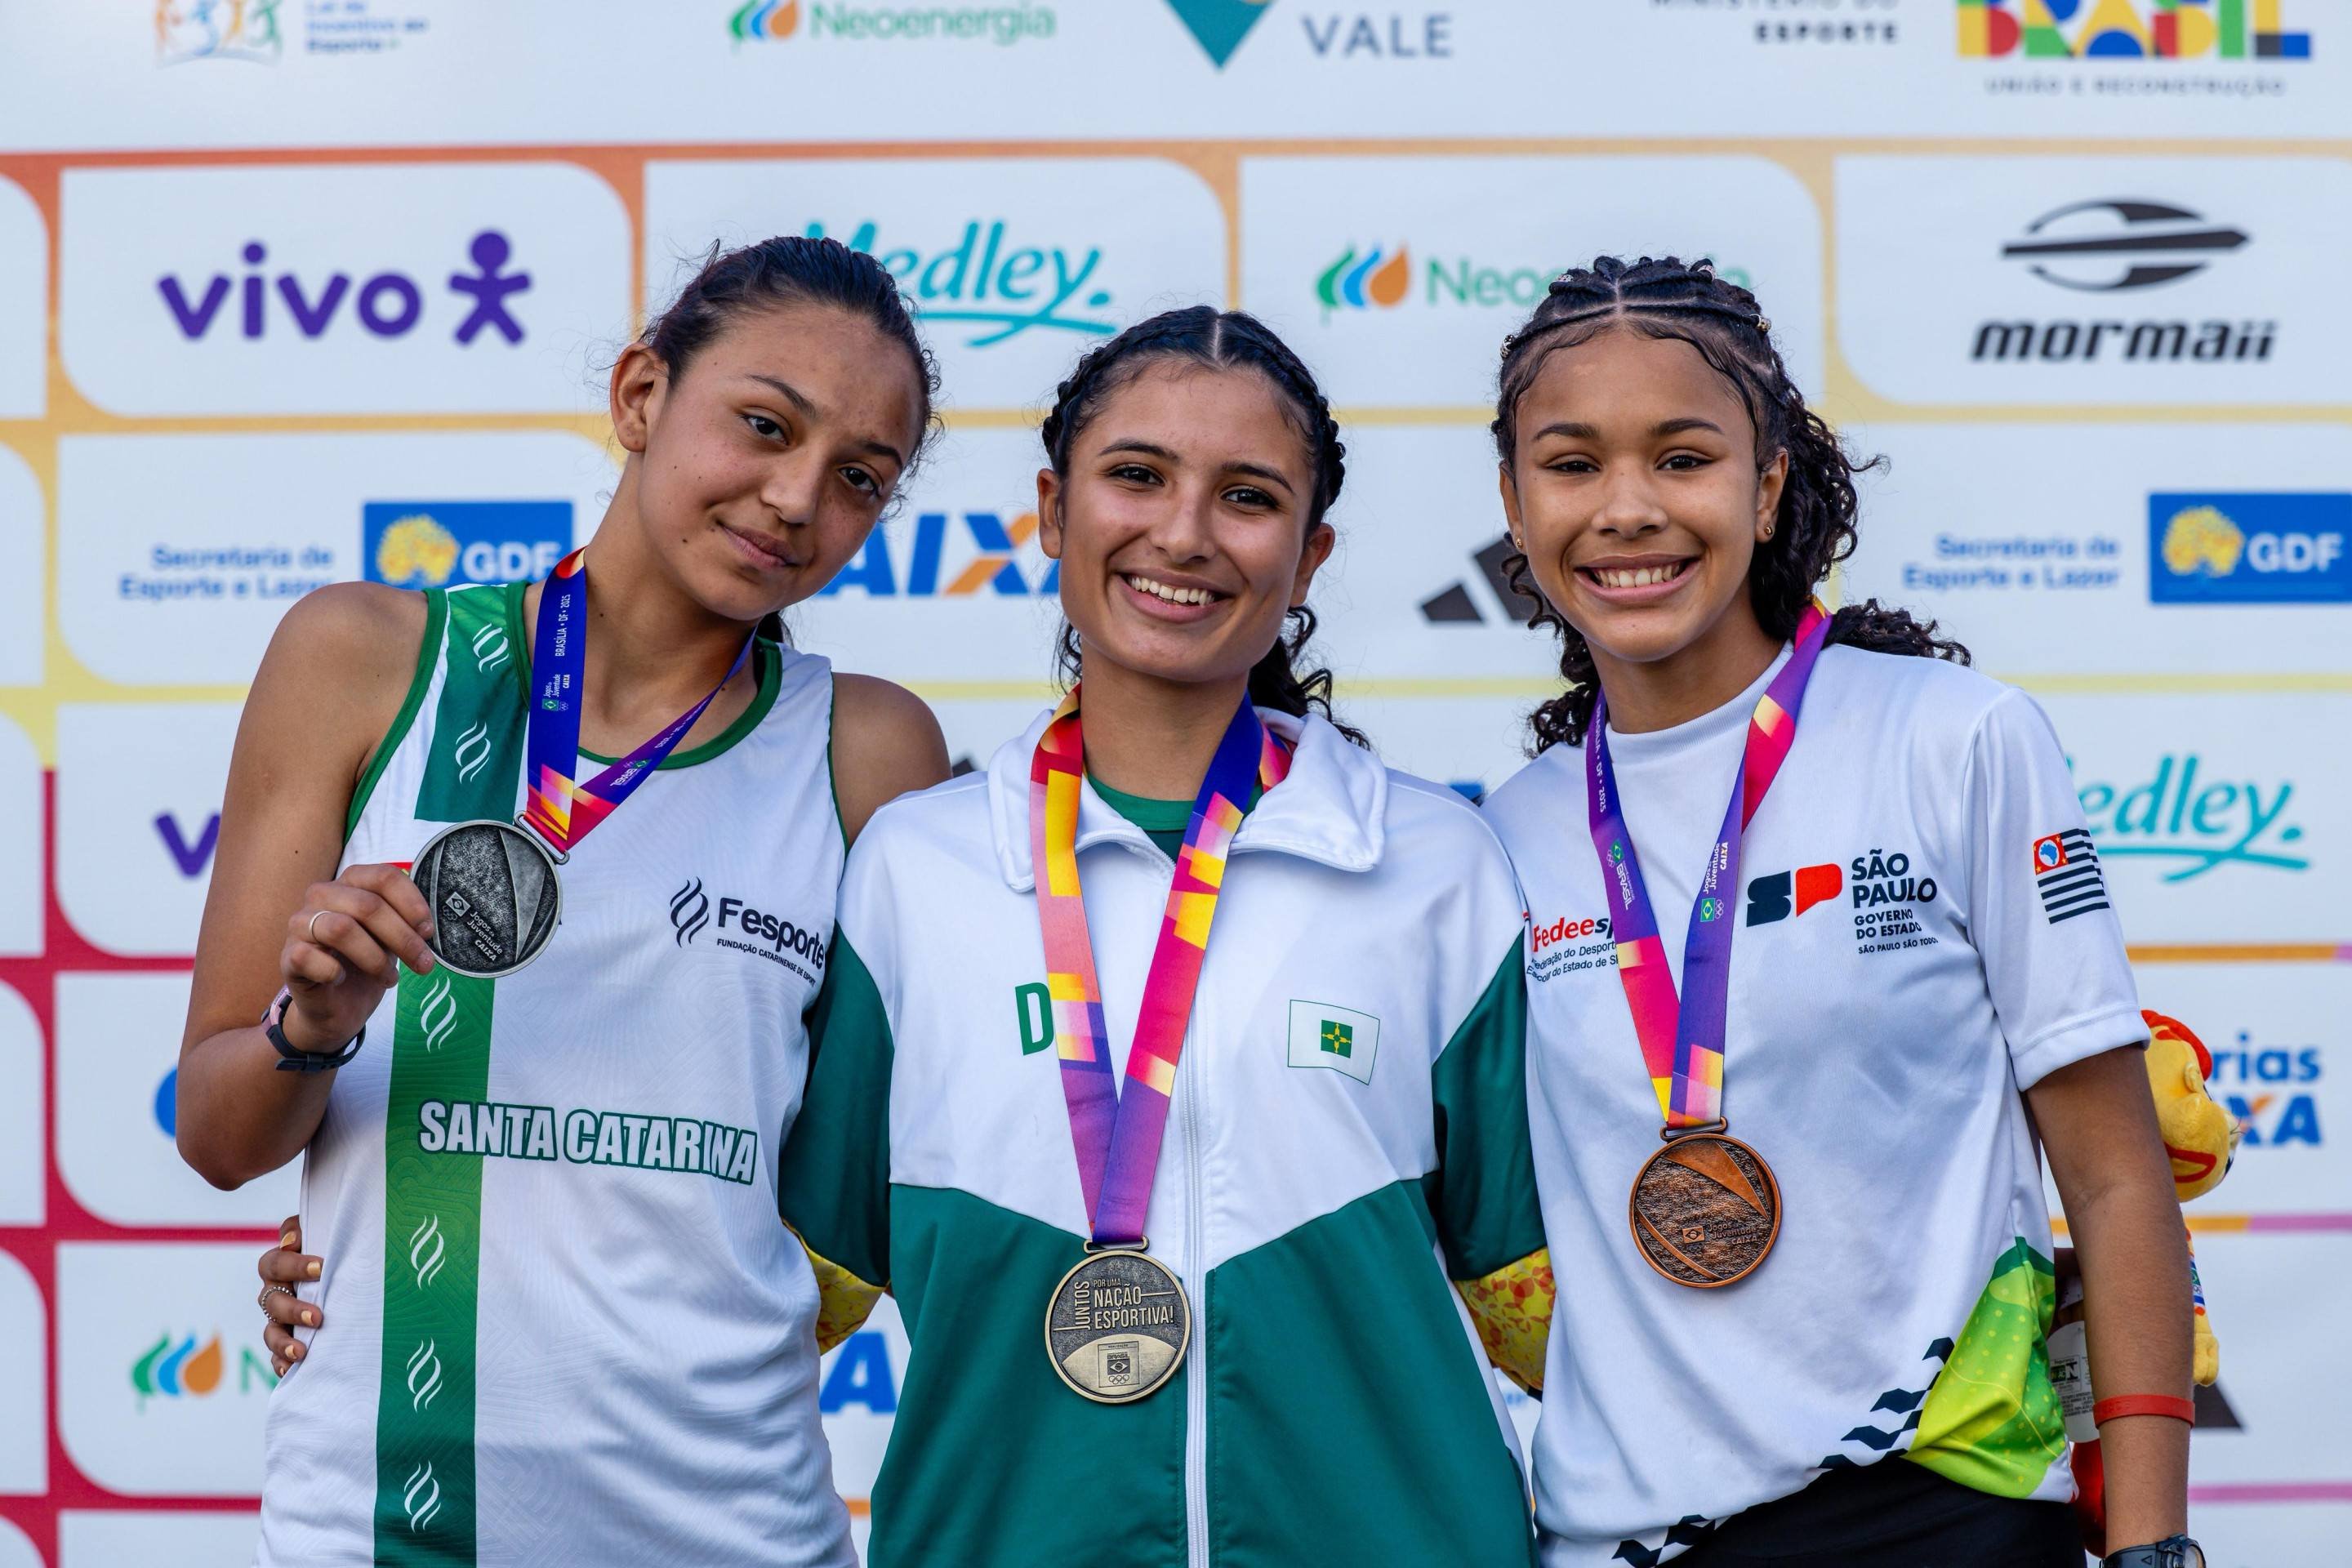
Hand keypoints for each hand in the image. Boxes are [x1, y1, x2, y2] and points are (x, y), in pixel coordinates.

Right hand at [260, 1214, 322, 1376]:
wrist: (345, 1271)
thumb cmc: (332, 1247)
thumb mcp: (323, 1231)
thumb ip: (305, 1229)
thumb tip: (291, 1241)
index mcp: (279, 1266)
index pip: (274, 1263)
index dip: (294, 1266)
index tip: (320, 1268)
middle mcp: (275, 1292)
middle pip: (271, 1302)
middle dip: (293, 1310)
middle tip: (317, 1317)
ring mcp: (279, 1319)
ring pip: (271, 1332)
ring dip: (283, 1342)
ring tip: (301, 1351)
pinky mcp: (287, 1341)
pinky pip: (276, 1356)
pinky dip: (281, 1363)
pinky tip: (290, 1370)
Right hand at [280, 863, 434, 1051]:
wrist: (339, 1007)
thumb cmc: (367, 964)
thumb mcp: (394, 938)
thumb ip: (407, 923)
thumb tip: (426, 927)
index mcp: (351, 883)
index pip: (384, 876)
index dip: (412, 903)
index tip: (428, 932)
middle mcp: (321, 895)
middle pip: (368, 905)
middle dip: (403, 938)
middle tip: (423, 964)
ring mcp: (300, 924)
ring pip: (341, 929)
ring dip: (374, 959)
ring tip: (390, 978)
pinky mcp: (289, 956)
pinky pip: (307, 956)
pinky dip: (332, 972)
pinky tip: (342, 979)